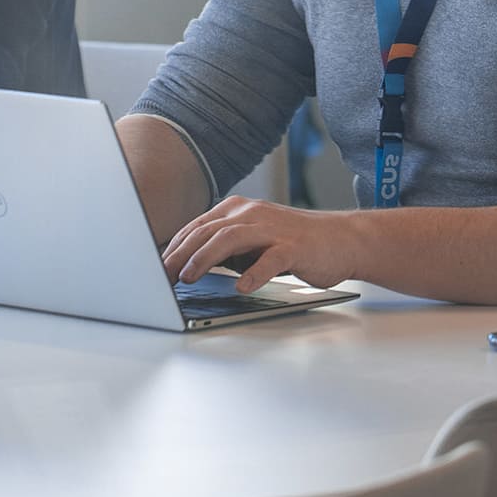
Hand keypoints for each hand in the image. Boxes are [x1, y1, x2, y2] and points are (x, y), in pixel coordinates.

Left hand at [161, 196, 363, 293]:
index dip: (175, 245)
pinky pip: (270, 260)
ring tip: (188, 276)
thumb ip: (226, 248)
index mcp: (238, 209)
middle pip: (208, 231)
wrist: (341, 240)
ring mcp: (272, 229)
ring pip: (230, 238)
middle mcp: (251, 214)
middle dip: (180, 253)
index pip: (198, 226)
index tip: (155, 265)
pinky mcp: (293, 248)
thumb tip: (190, 264)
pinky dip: (253, 274)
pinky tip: (241, 287)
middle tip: (162, 275)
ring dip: (205, 258)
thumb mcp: (253, 240)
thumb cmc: (292, 244)